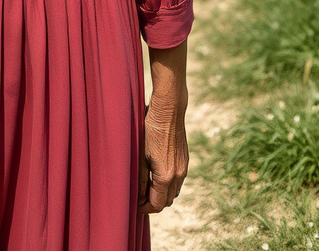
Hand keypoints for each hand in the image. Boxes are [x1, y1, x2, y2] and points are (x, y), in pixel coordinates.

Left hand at [138, 39, 188, 215]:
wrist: (169, 110)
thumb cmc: (151, 129)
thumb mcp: (141, 155)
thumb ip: (140, 178)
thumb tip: (137, 196)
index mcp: (166, 176)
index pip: (157, 204)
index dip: (145, 208)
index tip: (134, 205)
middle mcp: (178, 175)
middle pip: (166, 201)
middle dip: (152, 202)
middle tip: (137, 197)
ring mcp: (183, 168)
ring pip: (173, 192)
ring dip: (160, 194)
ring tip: (145, 187)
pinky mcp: (185, 160)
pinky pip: (177, 181)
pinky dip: (167, 184)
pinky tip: (155, 175)